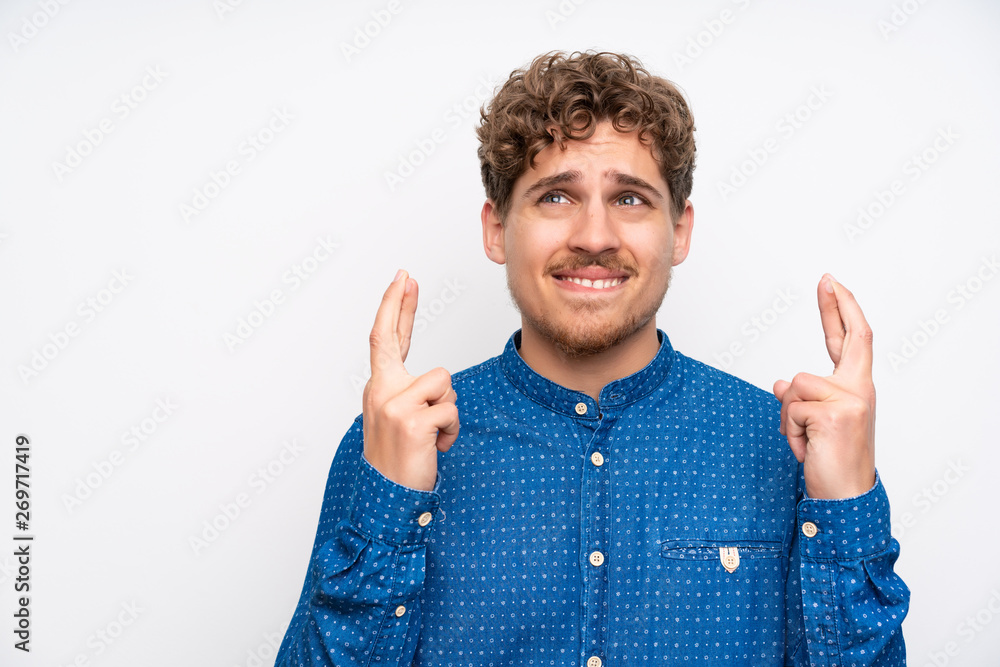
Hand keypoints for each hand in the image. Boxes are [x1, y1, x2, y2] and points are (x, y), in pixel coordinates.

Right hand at [362, 269, 459, 491]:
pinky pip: (450, 410)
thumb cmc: (401, 460)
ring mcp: (393, 405)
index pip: (384, 339)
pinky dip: (451, 431)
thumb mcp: (400, 420)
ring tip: (432, 435)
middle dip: (400, 304)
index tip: (402, 280)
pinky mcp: (411, 422)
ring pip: (443, 382)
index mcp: (379, 388)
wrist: (389, 499)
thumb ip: (412, 393)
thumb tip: (436, 380)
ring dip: (448, 410)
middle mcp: (380, 391)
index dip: (394, 308)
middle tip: (406, 275)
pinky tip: (436, 446)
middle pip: (394, 338)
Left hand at [772, 274, 876, 499]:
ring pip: (795, 385)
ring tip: (806, 441)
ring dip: (788, 417)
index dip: (842, 311)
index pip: (853, 340)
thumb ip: (802, 399)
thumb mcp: (812, 424)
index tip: (832, 284)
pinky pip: (791, 408)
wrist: (845, 496)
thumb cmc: (831, 461)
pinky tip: (807, 448)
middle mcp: (859, 389)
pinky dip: (789, 431)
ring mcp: (851, 400)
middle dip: (835, 305)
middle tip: (826, 277)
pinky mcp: (835, 414)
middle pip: (848, 337)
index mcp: (856, 388)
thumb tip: (780, 382)